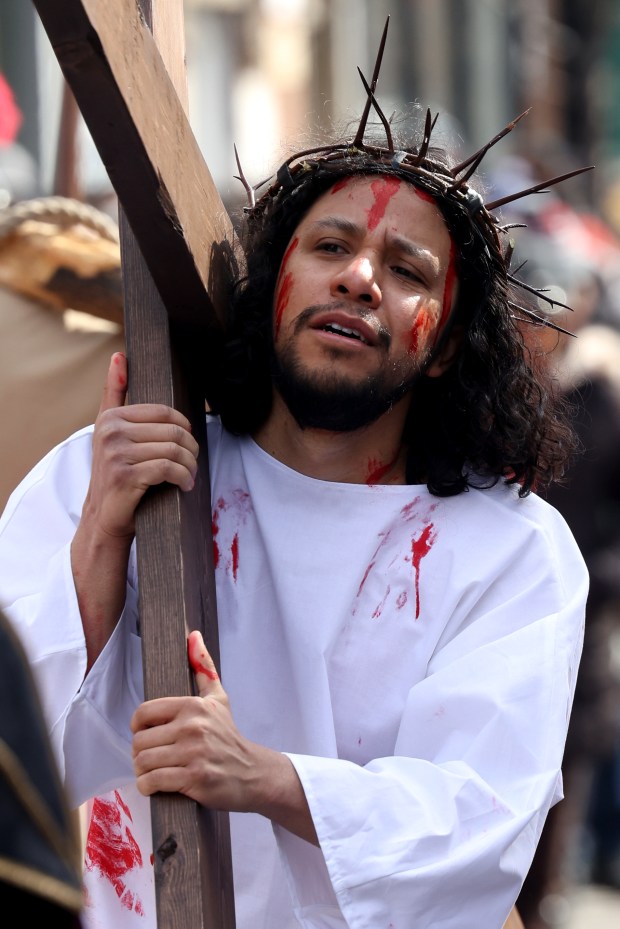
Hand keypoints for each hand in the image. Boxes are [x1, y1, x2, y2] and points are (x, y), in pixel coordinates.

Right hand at [83, 351, 198, 540]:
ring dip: (190, 466)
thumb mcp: (111, 432)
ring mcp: (116, 454)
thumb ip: (114, 394)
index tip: (186, 444)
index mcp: (110, 417)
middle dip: (190, 449)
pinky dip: (184, 478)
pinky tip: (185, 485)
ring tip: (190, 475)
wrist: (104, 518)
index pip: (164, 412)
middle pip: (173, 431)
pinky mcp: (125, 476)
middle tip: (192, 463)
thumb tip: (119, 356)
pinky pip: (169, 468)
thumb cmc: (115, 474)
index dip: (183, 429)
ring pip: (174, 450)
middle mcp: (110, 432)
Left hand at [131, 630, 260, 810]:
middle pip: (140, 741)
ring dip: (142, 771)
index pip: (143, 713)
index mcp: (194, 706)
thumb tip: (193, 635)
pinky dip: (148, 786)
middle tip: (152, 757)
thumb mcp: (219, 699)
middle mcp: (193, 727)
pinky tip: (156, 785)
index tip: (147, 734)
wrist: (252, 773)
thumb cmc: (229, 736)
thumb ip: (203, 667)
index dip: (138, 727)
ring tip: (153, 771)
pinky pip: (153, 781)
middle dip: (140, 753)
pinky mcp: (194, 778)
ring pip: (143, 761)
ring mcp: (194, 753)